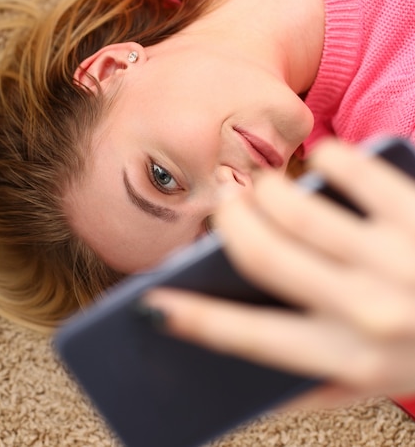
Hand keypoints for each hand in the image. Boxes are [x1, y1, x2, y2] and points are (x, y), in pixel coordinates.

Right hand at [145, 139, 414, 406]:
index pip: (247, 338)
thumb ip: (315, 385)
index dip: (192, 318)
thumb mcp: (378, 383)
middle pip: (259, 254)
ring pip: (293, 207)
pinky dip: (328, 157)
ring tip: (266, 186)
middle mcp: (367, 313)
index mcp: (349, 361)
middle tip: (223, 208)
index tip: (154, 304)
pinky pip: (351, 169)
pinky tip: (325, 159)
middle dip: (225, 224)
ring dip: (266, 189)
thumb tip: (242, 379)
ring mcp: (394, 259)